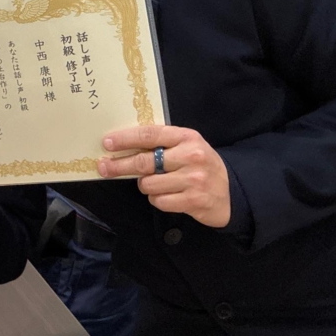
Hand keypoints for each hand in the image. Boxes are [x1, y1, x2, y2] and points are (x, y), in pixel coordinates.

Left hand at [98, 125, 230, 227]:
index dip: (125, 139)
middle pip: (144, 161)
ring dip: (146, 185)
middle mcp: (190, 156)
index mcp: (186, 137)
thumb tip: (123, 145)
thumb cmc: (200, 165)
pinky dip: (157, 199)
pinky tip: (167, 195)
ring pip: (148, 184)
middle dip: (119, 165)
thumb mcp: (186, 146)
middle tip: (104, 167)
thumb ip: (162, 143)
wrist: (230, 192)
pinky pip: (159, 201)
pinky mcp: (193, 200)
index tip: (107, 143)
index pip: (149, 134)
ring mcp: (193, 179)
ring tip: (157, 183)